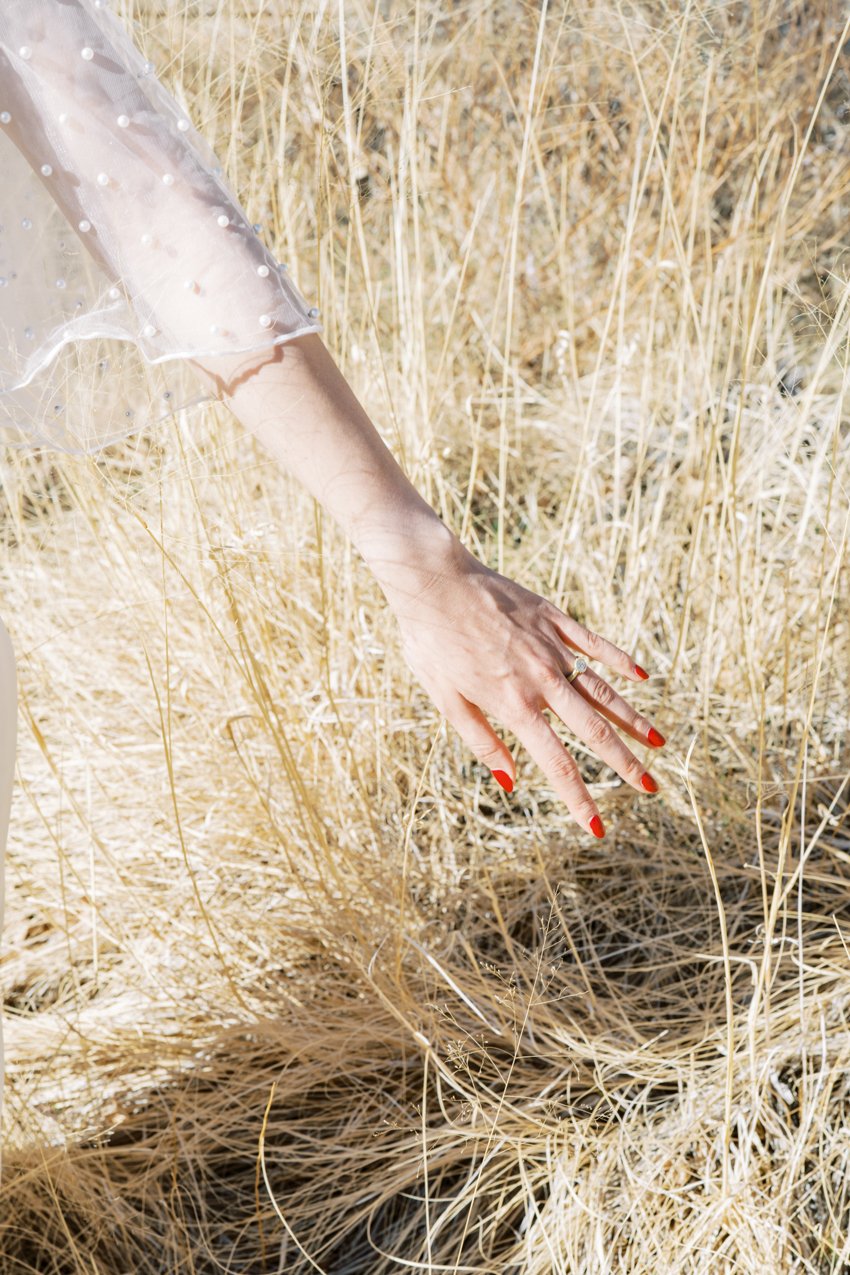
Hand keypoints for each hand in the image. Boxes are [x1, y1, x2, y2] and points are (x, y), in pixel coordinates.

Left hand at [376, 529, 665, 836]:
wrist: (432, 580)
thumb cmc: (430, 643)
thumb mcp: (446, 699)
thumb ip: (482, 741)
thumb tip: (510, 782)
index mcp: (514, 705)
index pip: (557, 763)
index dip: (579, 799)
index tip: (598, 828)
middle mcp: (541, 680)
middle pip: (593, 730)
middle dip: (624, 763)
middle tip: (651, 787)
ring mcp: (551, 647)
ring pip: (602, 689)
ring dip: (631, 718)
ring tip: (658, 741)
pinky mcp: (552, 617)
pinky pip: (594, 642)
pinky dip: (619, 659)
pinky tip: (641, 675)